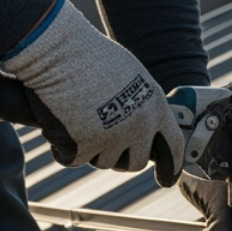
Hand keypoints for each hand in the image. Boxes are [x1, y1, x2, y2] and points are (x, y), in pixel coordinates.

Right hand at [0, 0, 183, 182]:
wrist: (57, 50)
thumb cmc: (88, 56)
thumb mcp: (129, 76)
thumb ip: (139, 104)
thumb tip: (141, 131)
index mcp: (155, 106)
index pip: (173, 146)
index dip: (170, 166)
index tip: (166, 180)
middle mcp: (139, 126)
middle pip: (134, 163)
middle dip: (119, 158)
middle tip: (102, 143)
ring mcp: (111, 138)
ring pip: (102, 162)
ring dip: (89, 149)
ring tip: (77, 118)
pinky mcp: (83, 146)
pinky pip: (72, 160)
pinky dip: (62, 148)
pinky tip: (58, 122)